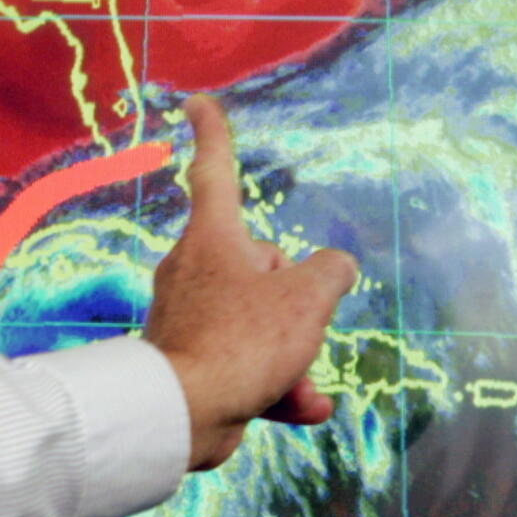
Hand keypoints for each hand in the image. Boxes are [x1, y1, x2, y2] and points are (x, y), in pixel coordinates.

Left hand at [144, 95, 357, 471]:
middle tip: (291, 328)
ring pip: (259, 322)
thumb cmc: (240, 341)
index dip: (212, 134)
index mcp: (212, 238)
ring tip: (293, 378)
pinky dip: (276, 386)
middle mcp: (192, 269)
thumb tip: (332, 268)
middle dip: (292, 302)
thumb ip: (329, 272)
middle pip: (261, 267)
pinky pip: (246, 364)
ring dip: (291, 354)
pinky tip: (301, 407)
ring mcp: (187, 315)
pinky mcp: (190, 360)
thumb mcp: (306, 298)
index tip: (196, 103)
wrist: (183, 414)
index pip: (214, 171)